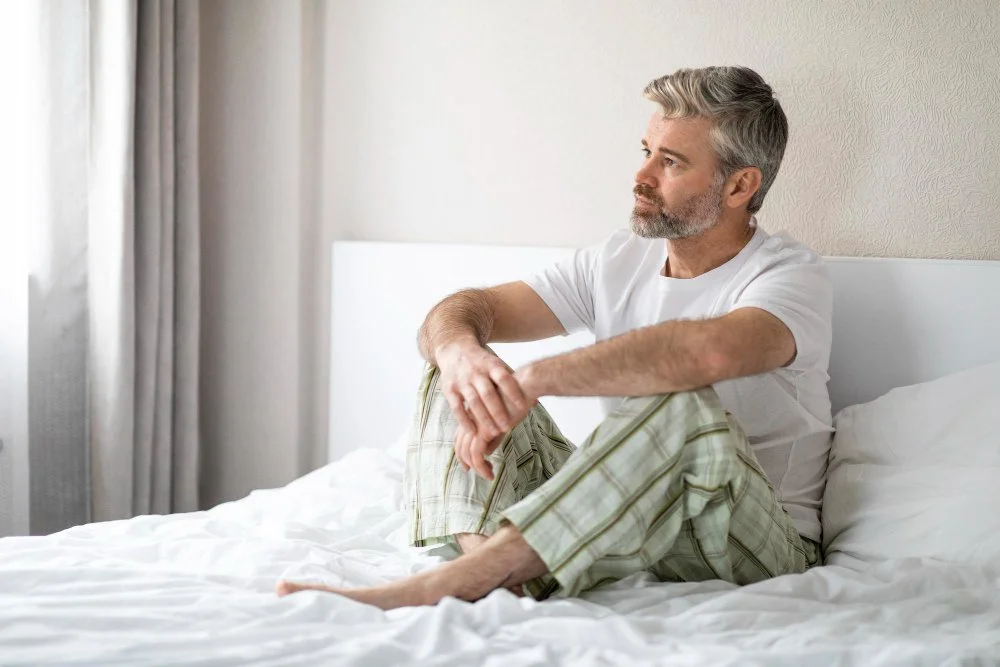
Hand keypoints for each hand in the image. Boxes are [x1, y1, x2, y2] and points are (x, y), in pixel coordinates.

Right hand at [435, 340, 528, 442]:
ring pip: (473, 401)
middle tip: (507, 426)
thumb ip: (514, 382)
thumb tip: (536, 402)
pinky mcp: (449, 389)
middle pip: (488, 393)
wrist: (454, 349)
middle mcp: (476, 372)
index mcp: (491, 365)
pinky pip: (456, 407)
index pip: (503, 377)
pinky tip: (472, 432)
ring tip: (493, 433)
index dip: (513, 391)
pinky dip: (464, 420)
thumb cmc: (483, 363)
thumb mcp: (498, 366)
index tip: (523, 405)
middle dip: (498, 411)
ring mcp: (461, 380)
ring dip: (483, 418)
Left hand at [452, 364, 541, 479]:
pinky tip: (491, 473)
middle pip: (460, 444)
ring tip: (488, 476)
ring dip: (477, 467)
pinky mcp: (485, 429)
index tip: (469, 464)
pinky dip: (481, 466)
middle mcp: (471, 417)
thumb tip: (487, 452)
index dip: (462, 451)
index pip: (461, 435)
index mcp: (474, 412)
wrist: (524, 384)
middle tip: (475, 472)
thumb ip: (493, 434)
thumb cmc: (517, 398)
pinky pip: (477, 453)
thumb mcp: (503, 418)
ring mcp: (476, 423)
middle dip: (465, 461)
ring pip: (467, 451)